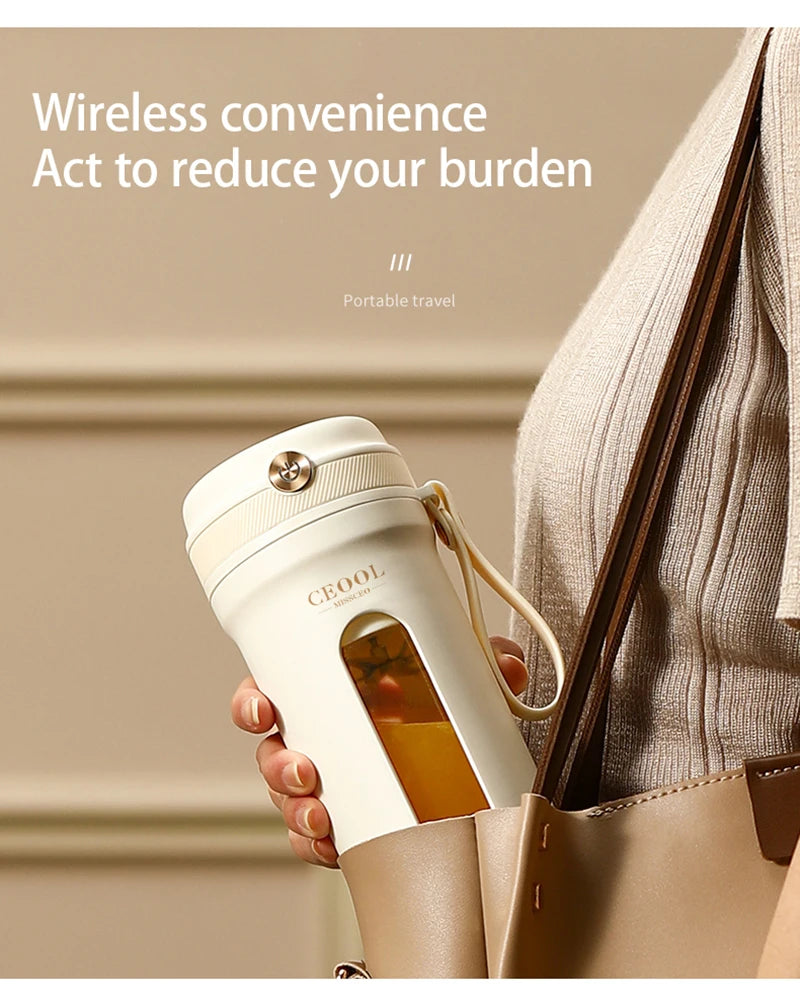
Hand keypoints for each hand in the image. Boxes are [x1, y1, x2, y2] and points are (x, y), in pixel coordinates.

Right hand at [230, 635, 527, 868]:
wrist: (463, 756)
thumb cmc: (442, 706)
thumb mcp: (463, 675)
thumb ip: (482, 660)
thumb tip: (508, 662)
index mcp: (332, 690)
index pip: (273, 688)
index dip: (255, 700)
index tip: (264, 709)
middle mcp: (319, 736)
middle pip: (272, 751)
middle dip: (278, 766)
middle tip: (306, 772)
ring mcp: (328, 783)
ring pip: (287, 799)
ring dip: (296, 810)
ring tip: (323, 818)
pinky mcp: (344, 823)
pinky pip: (312, 840)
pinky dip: (316, 846)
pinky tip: (332, 847)